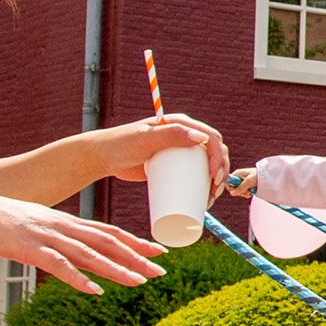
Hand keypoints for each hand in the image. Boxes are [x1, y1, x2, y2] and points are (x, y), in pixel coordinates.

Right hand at [0, 188, 164, 294]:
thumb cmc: (0, 220)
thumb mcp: (37, 225)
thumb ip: (57, 237)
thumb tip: (75, 252)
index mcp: (66, 221)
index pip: (109, 231)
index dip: (136, 242)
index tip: (159, 251)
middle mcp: (62, 227)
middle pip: (107, 242)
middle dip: (136, 257)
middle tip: (161, 270)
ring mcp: (46, 237)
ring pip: (89, 254)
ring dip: (116, 269)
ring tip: (139, 281)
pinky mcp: (28, 249)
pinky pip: (58, 265)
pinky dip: (79, 278)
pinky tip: (95, 290)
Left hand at [96, 113, 231, 191]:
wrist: (104, 157)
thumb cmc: (122, 145)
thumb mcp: (146, 139)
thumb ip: (170, 134)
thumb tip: (201, 138)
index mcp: (181, 124)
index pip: (211, 138)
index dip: (219, 157)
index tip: (215, 177)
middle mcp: (184, 135)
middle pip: (213, 153)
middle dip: (221, 173)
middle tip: (214, 192)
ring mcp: (179, 151)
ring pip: (206, 166)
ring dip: (216, 183)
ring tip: (209, 201)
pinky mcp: (173, 165)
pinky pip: (195, 175)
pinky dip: (204, 186)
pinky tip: (207, 198)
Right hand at [225, 165, 258, 195]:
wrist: (268, 176)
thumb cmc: (258, 175)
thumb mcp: (249, 181)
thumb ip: (240, 187)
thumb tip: (231, 193)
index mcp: (237, 174)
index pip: (227, 182)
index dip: (230, 188)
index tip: (236, 191)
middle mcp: (238, 178)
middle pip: (233, 188)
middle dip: (239, 192)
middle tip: (246, 191)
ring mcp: (242, 183)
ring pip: (238, 192)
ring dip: (244, 193)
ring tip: (250, 191)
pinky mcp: (246, 187)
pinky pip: (243, 193)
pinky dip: (247, 194)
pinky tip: (251, 192)